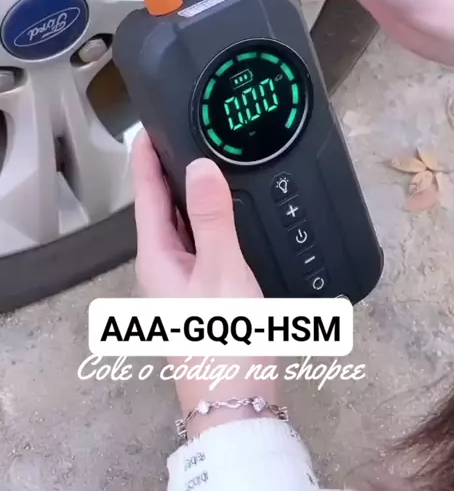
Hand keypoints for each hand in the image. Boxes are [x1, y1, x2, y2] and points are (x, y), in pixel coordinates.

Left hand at [132, 132, 277, 434]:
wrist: (238, 399)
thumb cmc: (224, 341)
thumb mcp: (222, 271)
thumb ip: (212, 217)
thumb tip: (200, 167)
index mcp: (157, 255)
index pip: (146, 192)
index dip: (147, 156)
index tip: (152, 124)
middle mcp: (163, 264)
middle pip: (162, 205)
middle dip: (172, 168)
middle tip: (189, 133)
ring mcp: (181, 279)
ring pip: (183, 223)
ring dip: (191, 192)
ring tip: (210, 160)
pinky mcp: (202, 290)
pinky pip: (201, 240)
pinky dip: (210, 217)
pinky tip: (230, 210)